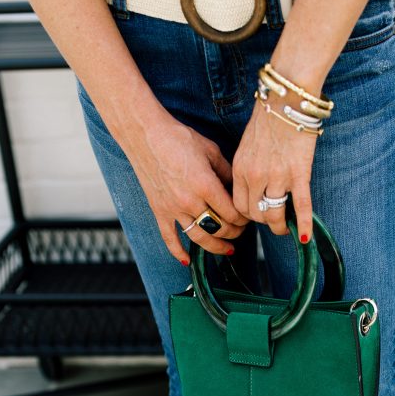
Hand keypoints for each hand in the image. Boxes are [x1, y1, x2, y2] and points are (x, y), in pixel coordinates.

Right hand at [121, 111, 249, 262]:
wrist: (145, 134)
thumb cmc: (178, 137)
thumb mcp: (211, 150)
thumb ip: (227, 173)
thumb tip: (238, 189)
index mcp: (205, 185)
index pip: (232, 213)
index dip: (244, 218)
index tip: (248, 216)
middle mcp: (190, 201)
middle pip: (219, 228)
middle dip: (235, 231)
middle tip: (241, 229)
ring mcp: (173, 209)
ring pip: (199, 238)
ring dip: (216, 246)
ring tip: (228, 249)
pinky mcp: (159, 211)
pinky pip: (169, 238)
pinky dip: (177, 252)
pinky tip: (187, 261)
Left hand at [232, 95, 317, 241]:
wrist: (287, 98)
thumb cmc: (268, 118)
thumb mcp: (246, 145)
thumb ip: (247, 169)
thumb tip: (254, 189)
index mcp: (240, 169)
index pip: (239, 206)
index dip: (248, 215)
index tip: (256, 215)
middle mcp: (256, 176)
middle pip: (256, 214)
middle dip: (264, 222)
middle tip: (273, 221)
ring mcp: (278, 177)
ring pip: (275, 215)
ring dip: (280, 226)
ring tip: (286, 228)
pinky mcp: (299, 174)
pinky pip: (301, 206)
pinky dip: (304, 224)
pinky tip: (305, 238)